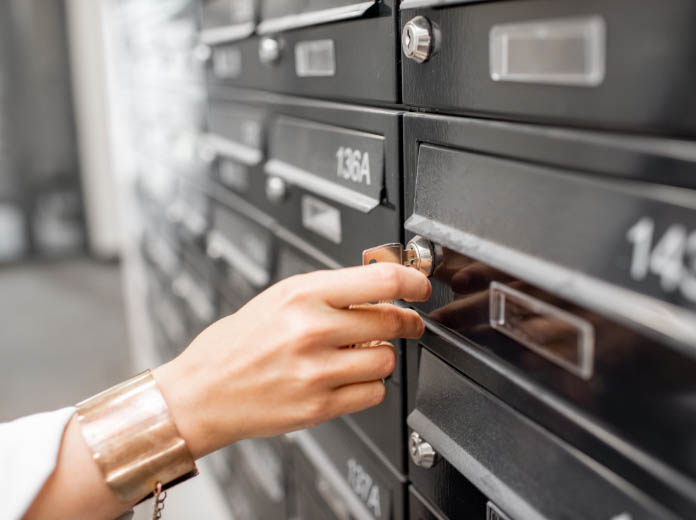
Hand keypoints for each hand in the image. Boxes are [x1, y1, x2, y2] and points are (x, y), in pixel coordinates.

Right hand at [153, 262, 430, 458]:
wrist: (202, 392)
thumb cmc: (237, 343)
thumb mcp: (279, 297)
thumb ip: (330, 290)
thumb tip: (381, 286)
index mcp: (302, 295)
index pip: (380, 281)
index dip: (413, 283)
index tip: (420, 288)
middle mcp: (312, 331)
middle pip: (392, 321)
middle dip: (405, 322)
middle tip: (405, 323)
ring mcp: (316, 371)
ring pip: (387, 360)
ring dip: (382, 357)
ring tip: (361, 354)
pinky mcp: (318, 406)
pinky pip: (374, 393)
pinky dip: (369, 386)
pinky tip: (349, 378)